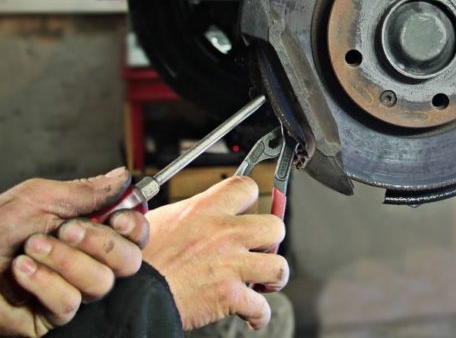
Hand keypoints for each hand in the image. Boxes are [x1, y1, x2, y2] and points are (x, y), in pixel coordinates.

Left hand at [0, 168, 148, 336]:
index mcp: (89, 230)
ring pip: (101, 283)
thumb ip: (85, 191)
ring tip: (31, 248)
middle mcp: (87, 261)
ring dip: (65, 261)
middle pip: (129, 261)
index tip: (119, 218)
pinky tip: (22, 271)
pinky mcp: (53, 316)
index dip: (135, 227)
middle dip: (100, 243)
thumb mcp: (39, 198)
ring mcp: (72, 290)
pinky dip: (44, 283)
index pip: (135, 234)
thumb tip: (123, 177)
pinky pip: (70, 303)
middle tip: (67, 230)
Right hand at [142, 176, 287, 330]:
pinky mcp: (229, 295)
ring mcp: (230, 264)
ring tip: (263, 281)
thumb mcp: (159, 219)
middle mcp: (224, 232)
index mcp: (206, 208)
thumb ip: (187, 213)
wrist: (131, 292)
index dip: (251, 199)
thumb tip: (196, 213)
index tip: (248, 211)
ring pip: (279, 266)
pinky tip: (251, 315)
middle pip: (276, 226)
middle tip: (259, 249)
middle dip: (271, 240)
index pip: (247, 187)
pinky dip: (259, 315)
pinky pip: (262, 307)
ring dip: (273, 277)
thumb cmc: (139, 259)